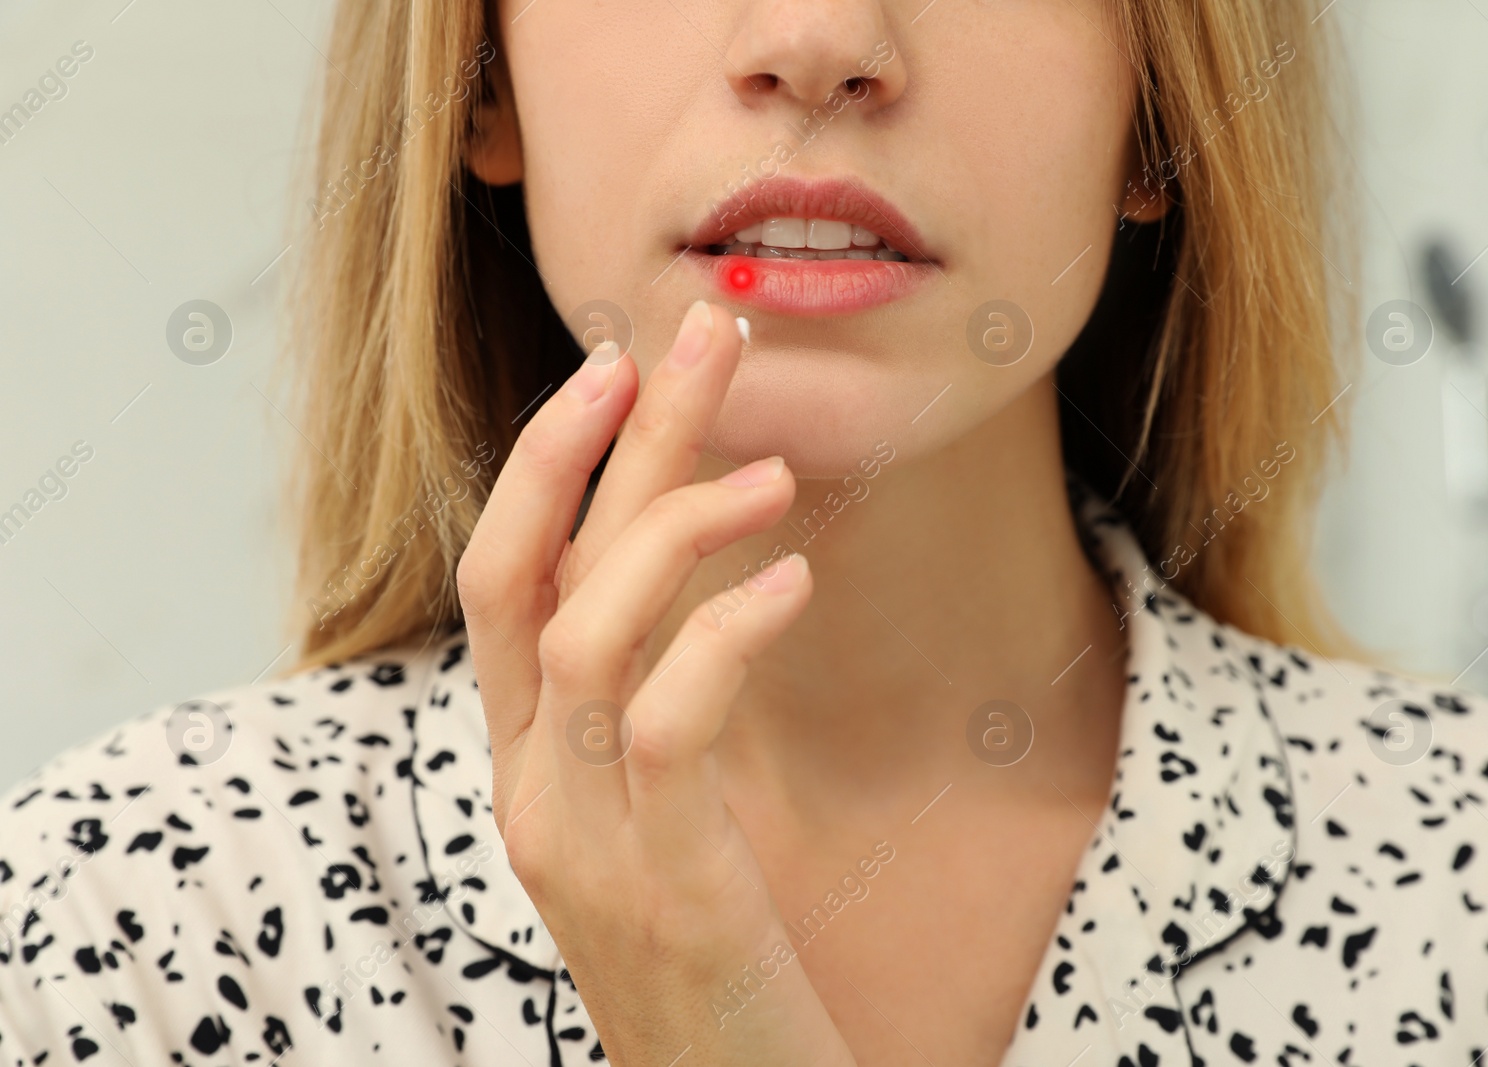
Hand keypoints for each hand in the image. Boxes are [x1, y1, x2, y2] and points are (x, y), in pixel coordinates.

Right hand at [457, 300, 854, 1066]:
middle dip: (612, 441)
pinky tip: (790, 581)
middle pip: (535, 573)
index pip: (507, 575)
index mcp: (530, 760)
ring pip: (586, 638)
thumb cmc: (713, 949)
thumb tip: (696, 571)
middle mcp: (532, 790)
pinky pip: (671, 728)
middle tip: (701, 334)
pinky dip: (723, 636)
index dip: (552, 458)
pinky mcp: (665, 889)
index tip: (626, 360)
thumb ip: (655, 698)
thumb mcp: (665, 808)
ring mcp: (585, 843)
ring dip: (675, 528)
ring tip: (776, 472)